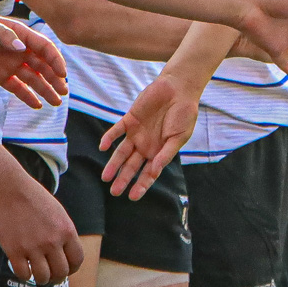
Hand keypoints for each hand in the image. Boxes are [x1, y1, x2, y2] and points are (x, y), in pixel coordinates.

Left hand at [0, 10, 68, 108]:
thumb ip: (2, 35)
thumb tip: (21, 49)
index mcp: (19, 34)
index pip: (44, 47)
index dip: (55, 60)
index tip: (61, 73)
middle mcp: (19, 49)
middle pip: (43, 65)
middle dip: (55, 78)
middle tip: (64, 91)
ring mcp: (10, 63)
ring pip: (33, 78)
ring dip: (46, 89)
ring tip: (56, 102)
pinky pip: (17, 87)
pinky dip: (28, 96)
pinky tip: (37, 105)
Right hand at [0, 166, 83, 285]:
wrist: (10, 190)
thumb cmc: (34, 200)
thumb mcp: (59, 214)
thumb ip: (64, 234)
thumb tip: (68, 256)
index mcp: (66, 231)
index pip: (77, 260)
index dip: (72, 268)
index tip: (66, 269)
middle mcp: (52, 241)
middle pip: (61, 272)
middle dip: (57, 276)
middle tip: (50, 274)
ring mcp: (33, 247)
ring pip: (43, 277)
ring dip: (41, 279)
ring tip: (37, 273)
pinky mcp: (14, 251)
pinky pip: (24, 274)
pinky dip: (25, 275)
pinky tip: (23, 267)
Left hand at [98, 71, 202, 198]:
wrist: (179, 89)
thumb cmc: (184, 114)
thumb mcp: (179, 137)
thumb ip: (166, 154)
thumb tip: (154, 171)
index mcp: (159, 152)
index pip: (148, 173)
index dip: (141, 185)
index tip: (133, 197)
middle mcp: (145, 145)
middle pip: (131, 166)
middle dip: (123, 179)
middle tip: (114, 192)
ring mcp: (136, 133)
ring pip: (121, 152)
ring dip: (113, 164)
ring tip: (105, 177)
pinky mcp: (130, 119)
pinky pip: (117, 130)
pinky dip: (109, 137)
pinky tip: (103, 146)